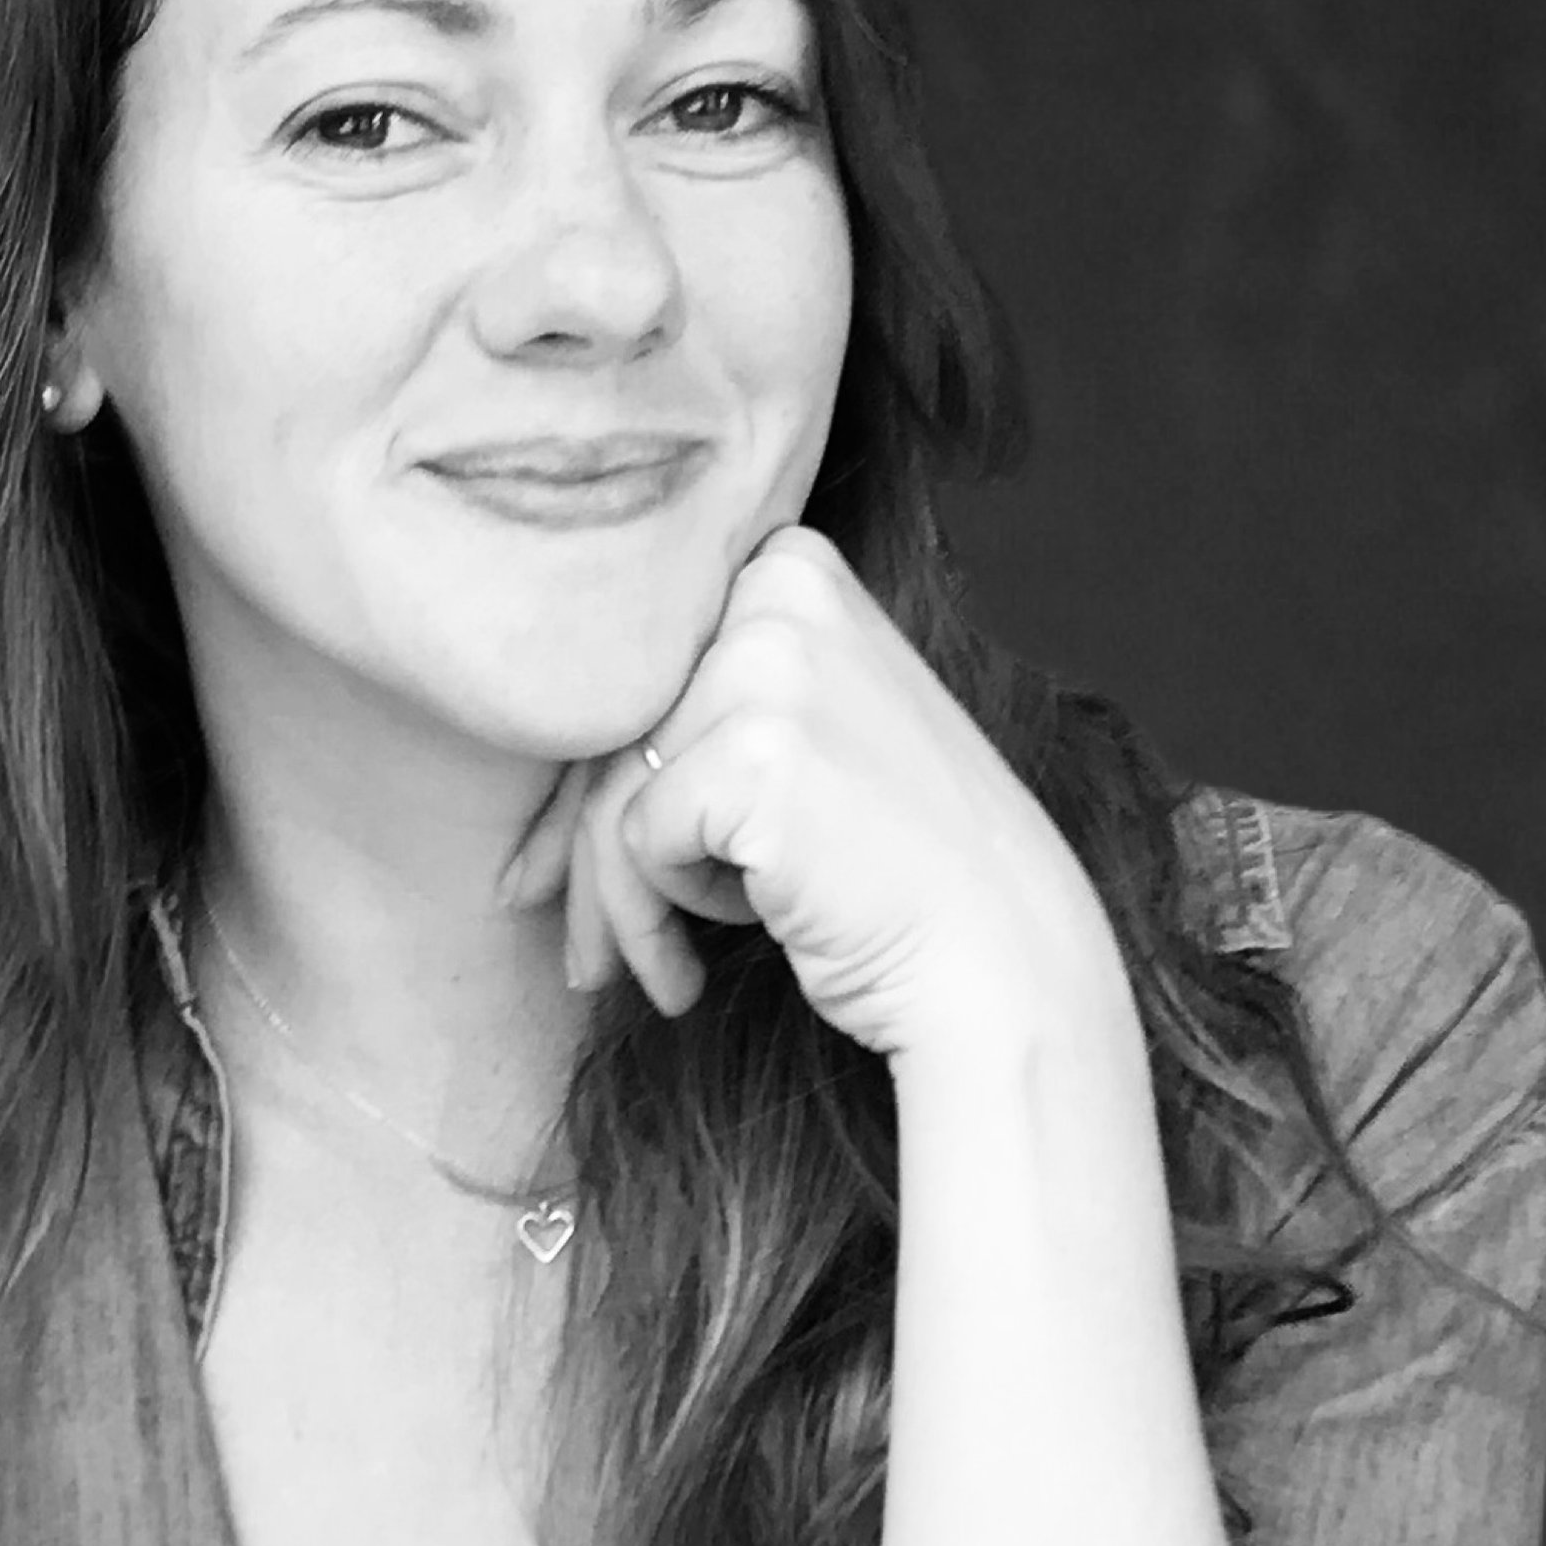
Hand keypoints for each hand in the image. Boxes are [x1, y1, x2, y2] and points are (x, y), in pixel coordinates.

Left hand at [497, 526, 1118, 1058]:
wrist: (1001, 964)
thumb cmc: (895, 871)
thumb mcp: (802, 743)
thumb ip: (697, 720)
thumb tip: (544, 790)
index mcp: (792, 566)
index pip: (637, 675)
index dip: (588, 783)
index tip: (552, 878)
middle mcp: (780, 591)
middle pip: (614, 729)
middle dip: (583, 859)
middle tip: (586, 961)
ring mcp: (771, 666)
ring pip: (616, 791)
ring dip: (624, 908)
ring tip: (666, 979)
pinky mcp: (755, 753)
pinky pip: (640, 841)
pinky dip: (668, 913)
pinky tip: (740, 938)